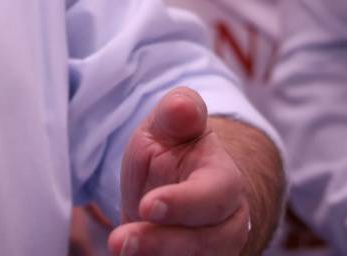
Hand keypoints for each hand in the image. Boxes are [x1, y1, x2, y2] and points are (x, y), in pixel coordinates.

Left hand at [111, 89, 260, 255]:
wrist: (172, 188)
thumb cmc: (171, 153)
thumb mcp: (167, 126)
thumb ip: (176, 113)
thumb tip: (182, 106)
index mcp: (223, 180)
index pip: (215, 195)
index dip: (184, 203)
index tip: (148, 205)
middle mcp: (227, 222)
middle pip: (206, 242)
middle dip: (161, 243)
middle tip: (119, 241)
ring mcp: (214, 251)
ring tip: (118, 248)